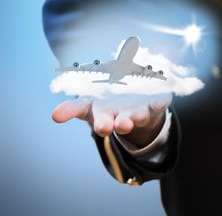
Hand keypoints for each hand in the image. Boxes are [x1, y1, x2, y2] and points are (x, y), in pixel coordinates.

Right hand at [52, 93, 171, 147]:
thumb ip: (72, 109)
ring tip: (135, 116)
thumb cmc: (108, 106)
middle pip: (122, 121)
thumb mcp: (88, 106)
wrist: (133, 107)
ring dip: (138, 116)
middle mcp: (123, 116)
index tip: (101, 127)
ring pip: (140, 115)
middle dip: (120, 124)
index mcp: (106, 116)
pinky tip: (162, 98)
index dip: (101, 124)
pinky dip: (161, 101)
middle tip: (118, 125)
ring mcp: (140, 110)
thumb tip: (54, 116)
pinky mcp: (155, 104)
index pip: (101, 121)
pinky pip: (159, 103)